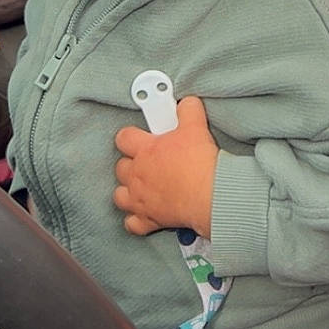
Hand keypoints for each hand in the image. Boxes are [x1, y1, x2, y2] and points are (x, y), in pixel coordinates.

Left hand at [113, 94, 217, 236]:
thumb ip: (188, 111)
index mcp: (144, 150)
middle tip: (148, 161)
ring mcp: (140, 199)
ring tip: (141, 187)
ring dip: (127, 191)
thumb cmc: (199, 163)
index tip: (141, 135)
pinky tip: (144, 214)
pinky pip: (132, 224)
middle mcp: (137, 175)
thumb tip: (187, 104)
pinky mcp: (149, 220)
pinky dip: (136, 220)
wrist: (208, 195)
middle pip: (121, 167)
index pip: (124, 138)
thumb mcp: (195, 126)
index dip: (131, 136)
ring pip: (120, 196)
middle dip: (131, 164)